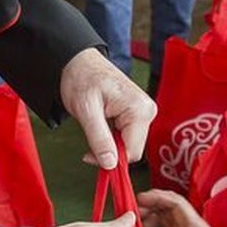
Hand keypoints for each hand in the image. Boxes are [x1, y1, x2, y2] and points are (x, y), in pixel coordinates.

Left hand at [60, 47, 155, 168]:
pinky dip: (112, 139)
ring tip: (93, 129)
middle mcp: (147, 111)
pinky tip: (100, 127)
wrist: (80, 62)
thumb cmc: (82, 78)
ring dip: (110, 145)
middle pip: (132, 150)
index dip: (111, 160)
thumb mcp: (86, 111)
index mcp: (139, 110)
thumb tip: (110, 164)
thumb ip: (99, 139)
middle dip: (110, 153)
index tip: (89, 158)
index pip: (132, 152)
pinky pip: (127, 136)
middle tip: (88, 146)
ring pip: (129, 145)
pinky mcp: (137, 114)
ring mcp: (143, 112)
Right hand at [137, 189, 226, 226]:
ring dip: (147, 214)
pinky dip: (149, 225)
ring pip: (162, 214)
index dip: (158, 197)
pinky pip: (160, 225)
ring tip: (135, 222)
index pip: (176, 202)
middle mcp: (188, 226)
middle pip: (166, 205)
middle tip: (133, 211)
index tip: (142, 198)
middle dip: (149, 204)